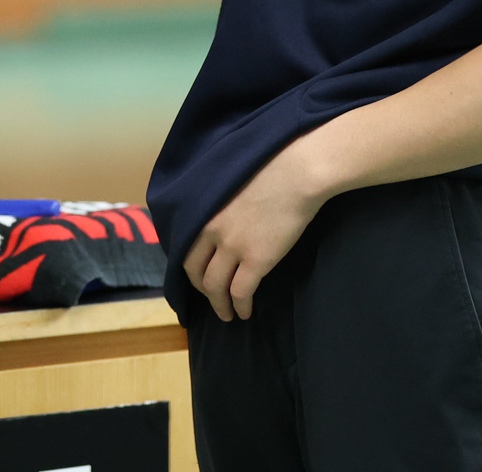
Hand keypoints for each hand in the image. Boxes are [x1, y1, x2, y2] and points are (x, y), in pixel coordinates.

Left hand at [181, 134, 331, 322]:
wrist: (297, 173)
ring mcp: (232, 247)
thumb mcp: (230, 183)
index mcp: (203, 210)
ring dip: (220, 305)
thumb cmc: (271, 167)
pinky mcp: (256, 260)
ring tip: (227, 314)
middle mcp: (211, 231)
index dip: (192, 267)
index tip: (199, 275)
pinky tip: (246, 312)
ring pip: (215, 287)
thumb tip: (222, 218)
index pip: (185, 248)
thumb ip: (220, 205)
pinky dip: (241, 306)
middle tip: (212, 298)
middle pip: (195, 271)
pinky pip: (240, 292)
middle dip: (202, 289)